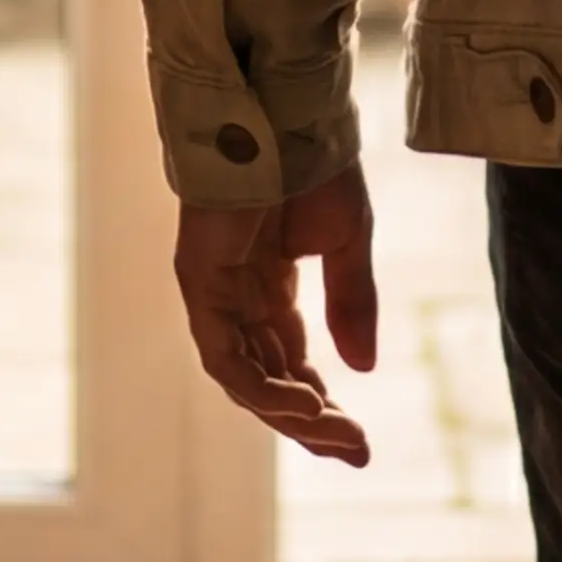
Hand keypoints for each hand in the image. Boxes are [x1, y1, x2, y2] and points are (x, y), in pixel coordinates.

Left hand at [174, 169, 379, 464]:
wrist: (285, 109)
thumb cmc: (314, 162)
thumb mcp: (348, 242)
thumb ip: (352, 304)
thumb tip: (362, 369)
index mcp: (269, 286)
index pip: (289, 364)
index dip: (322, 405)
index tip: (360, 441)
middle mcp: (238, 296)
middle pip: (266, 380)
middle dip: (309, 422)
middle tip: (354, 452)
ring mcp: (215, 291)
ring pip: (244, 378)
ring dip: (289, 414)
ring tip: (337, 433)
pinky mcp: (199, 281)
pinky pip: (224, 354)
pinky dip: (261, 387)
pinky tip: (305, 403)